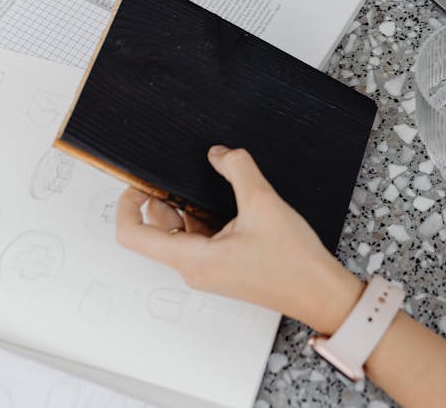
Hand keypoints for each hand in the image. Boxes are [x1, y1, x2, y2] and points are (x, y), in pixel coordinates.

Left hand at [116, 146, 362, 332]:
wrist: (318, 291)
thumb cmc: (291, 261)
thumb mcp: (262, 202)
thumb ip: (237, 168)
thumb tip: (218, 153)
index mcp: (192, 258)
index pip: (134, 236)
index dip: (127, 205)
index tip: (138, 182)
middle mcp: (194, 267)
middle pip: (156, 229)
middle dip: (163, 197)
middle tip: (180, 170)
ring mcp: (207, 267)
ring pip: (180, 231)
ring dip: (186, 204)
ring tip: (208, 179)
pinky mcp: (222, 264)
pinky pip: (199, 236)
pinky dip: (203, 214)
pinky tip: (226, 196)